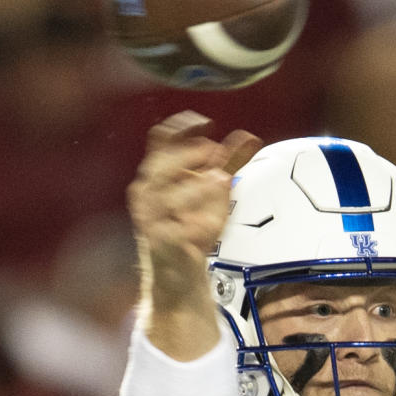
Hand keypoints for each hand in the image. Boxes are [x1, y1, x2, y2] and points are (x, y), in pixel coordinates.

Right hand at [128, 113, 260, 308]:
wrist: (179, 272)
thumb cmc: (190, 229)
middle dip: (186, 155)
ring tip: (220, 180)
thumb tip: (247, 137)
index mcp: (157, 174)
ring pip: (166, 196)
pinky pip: (178, 229)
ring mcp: (152, 218)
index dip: (182, 127)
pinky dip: (196, 221)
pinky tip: (210, 219)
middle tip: (212, 153)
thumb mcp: (213, 190)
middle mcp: (149, 193)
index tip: (205, 123)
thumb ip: (229, 163)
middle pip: (159, 164)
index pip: (161, 140)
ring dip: (194, 186)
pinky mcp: (163, 242)